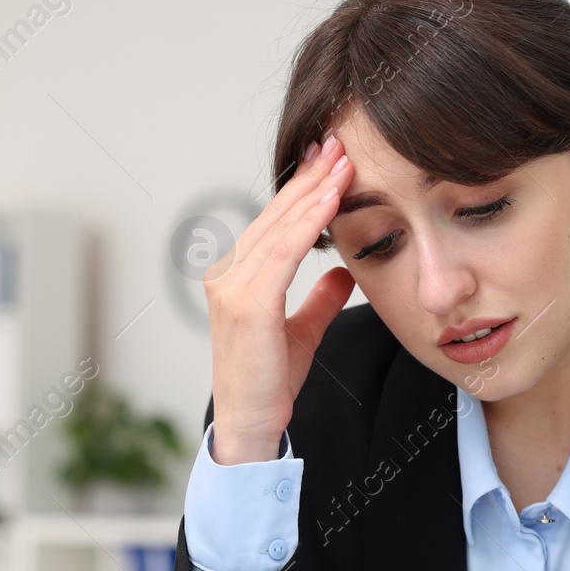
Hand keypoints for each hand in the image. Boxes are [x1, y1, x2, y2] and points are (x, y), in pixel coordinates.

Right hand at [203, 135, 355, 463]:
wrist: (252, 426)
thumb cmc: (270, 383)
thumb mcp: (302, 332)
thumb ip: (318, 300)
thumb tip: (342, 273)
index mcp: (237, 277)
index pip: (275, 223)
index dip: (303, 190)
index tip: (331, 161)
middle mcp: (227, 275)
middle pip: (275, 216)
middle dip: (309, 178)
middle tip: (339, 144)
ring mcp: (232, 288)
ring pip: (279, 228)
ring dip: (313, 193)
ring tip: (343, 163)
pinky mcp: (247, 305)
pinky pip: (282, 254)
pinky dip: (308, 225)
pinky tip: (330, 202)